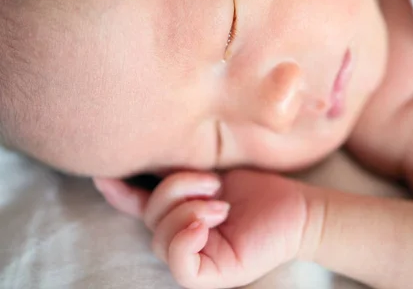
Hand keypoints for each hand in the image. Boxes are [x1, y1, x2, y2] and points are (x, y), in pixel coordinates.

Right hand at [94, 170, 308, 288]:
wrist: (296, 207)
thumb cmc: (258, 189)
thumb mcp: (211, 171)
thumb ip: (178, 170)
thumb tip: (147, 152)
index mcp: (180, 213)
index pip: (139, 206)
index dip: (119, 193)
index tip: (103, 174)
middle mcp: (183, 236)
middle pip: (150, 218)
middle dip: (175, 190)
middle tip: (212, 184)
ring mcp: (197, 257)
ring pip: (161, 238)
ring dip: (187, 210)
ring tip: (220, 204)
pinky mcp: (213, 274)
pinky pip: (180, 265)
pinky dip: (184, 239)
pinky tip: (206, 223)